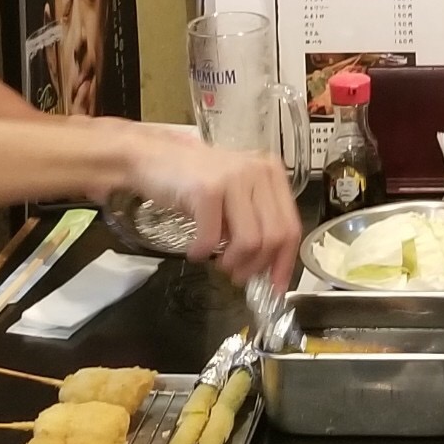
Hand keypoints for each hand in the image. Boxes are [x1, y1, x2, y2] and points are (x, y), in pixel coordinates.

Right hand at [117, 122, 299, 287]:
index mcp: (271, 173)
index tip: (275, 286)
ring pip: (250, 241)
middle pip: (275, 237)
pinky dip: (203, 253)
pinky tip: (195, 251)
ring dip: (232, 263)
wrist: (152, 157)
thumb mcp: (234, 195)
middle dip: (257, 267)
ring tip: (217, 263)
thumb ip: (255, 222)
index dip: (284, 262)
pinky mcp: (208, 189)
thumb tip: (267, 268)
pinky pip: (213, 239)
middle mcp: (258, 172)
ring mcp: (233, 178)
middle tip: (239, 277)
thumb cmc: (193, 180)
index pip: (291, 226)